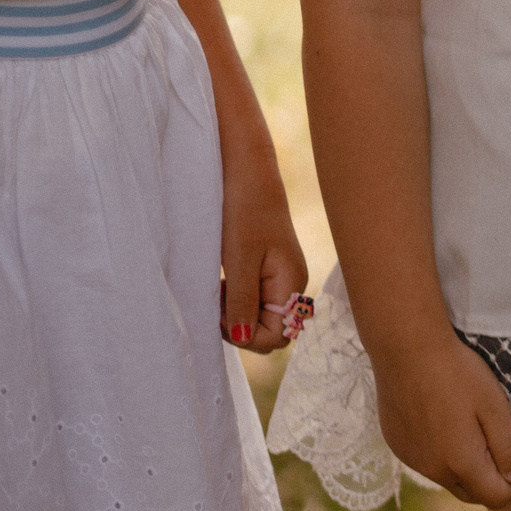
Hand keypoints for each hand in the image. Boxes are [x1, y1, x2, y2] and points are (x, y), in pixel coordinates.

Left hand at [220, 150, 309, 355]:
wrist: (247, 172)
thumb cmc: (245, 211)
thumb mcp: (239, 259)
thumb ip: (243, 301)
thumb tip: (244, 338)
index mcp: (292, 283)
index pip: (275, 336)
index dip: (245, 334)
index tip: (220, 312)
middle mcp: (292, 284)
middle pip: (270, 331)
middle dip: (240, 326)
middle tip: (217, 301)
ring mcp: (282, 277)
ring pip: (260, 317)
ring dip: (236, 312)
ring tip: (219, 288)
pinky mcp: (269, 269)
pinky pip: (255, 300)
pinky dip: (236, 300)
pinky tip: (224, 282)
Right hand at [371, 329, 510, 507]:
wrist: (406, 349)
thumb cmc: (458, 374)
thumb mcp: (495, 407)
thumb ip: (508, 448)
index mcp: (459, 464)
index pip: (497, 498)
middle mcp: (431, 470)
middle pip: (471, 493)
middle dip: (490, 478)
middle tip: (496, 438)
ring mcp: (411, 459)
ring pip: (447, 478)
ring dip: (463, 464)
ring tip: (469, 423)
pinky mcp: (397, 445)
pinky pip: (426, 461)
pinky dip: (440, 451)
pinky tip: (442, 417)